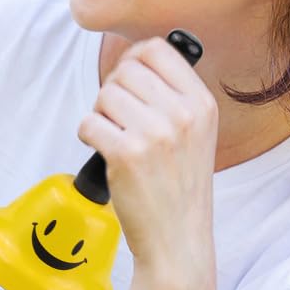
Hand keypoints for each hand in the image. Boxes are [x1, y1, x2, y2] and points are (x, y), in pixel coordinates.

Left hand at [76, 36, 216, 274]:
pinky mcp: (126, 156)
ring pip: (105, 94)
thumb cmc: (179, 189)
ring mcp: (154, 134)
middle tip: (116, 118)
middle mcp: (182, 115)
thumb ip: (174, 97)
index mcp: (201, 103)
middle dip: (112, 90)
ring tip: (111, 136)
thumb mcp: (197, 135)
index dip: (133, 59)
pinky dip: (87, 135)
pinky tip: (102, 151)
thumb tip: (133, 60)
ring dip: (99, 113)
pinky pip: (89, 123)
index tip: (127, 81)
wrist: (178, 241)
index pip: (157, 48)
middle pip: (126, 70)